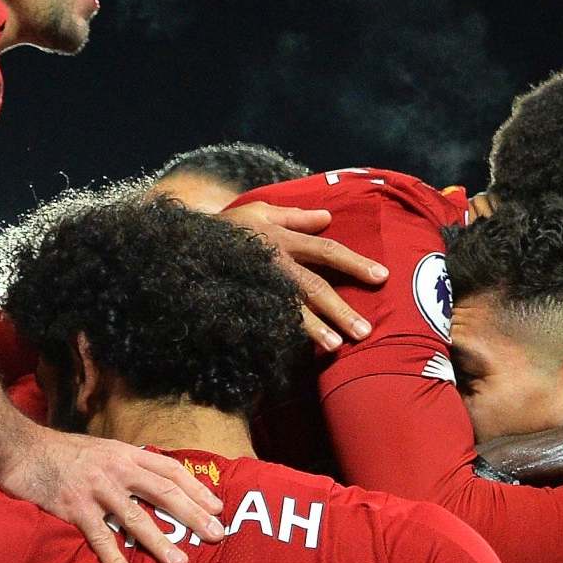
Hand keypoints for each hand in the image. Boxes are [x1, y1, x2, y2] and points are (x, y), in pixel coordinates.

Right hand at [0, 426, 224, 562]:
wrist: (20, 448)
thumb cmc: (60, 452)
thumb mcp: (101, 450)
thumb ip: (125, 465)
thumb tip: (151, 483)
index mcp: (125, 454)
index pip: (170, 470)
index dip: (196, 489)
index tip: (217, 508)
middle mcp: (117, 469)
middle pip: (164, 492)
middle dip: (193, 515)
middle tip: (216, 536)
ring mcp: (97, 488)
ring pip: (137, 517)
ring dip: (160, 541)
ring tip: (180, 562)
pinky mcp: (75, 508)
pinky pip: (100, 537)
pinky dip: (114, 560)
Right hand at [214, 202, 387, 350]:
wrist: (180, 245)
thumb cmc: (224, 227)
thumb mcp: (258, 212)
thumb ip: (294, 216)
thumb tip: (326, 217)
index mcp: (282, 239)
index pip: (327, 251)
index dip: (355, 263)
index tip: (381, 277)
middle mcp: (273, 262)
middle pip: (314, 285)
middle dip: (341, 309)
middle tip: (365, 331)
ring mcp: (257, 284)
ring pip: (291, 307)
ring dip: (315, 328)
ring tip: (335, 346)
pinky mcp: (242, 300)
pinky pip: (267, 318)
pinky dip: (284, 333)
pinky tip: (299, 350)